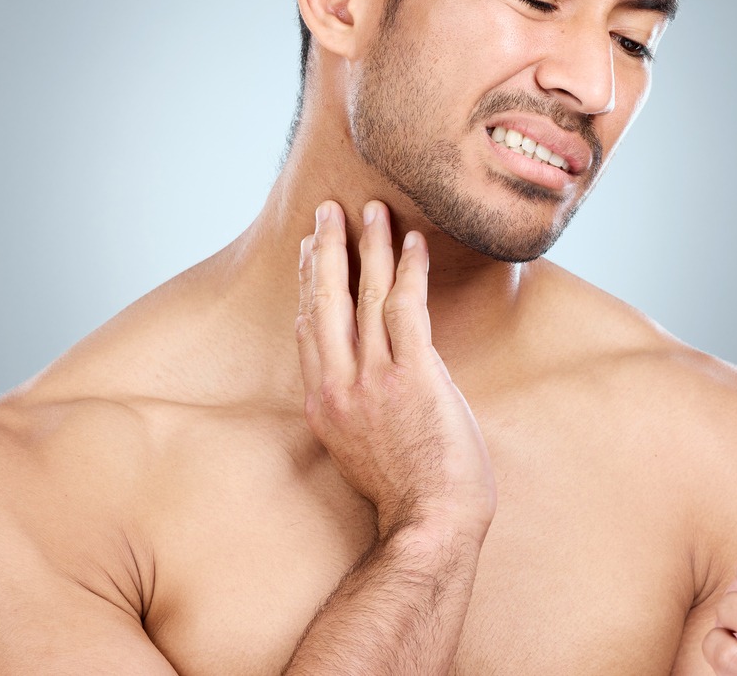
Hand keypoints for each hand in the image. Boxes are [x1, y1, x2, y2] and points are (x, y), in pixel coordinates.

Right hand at [295, 200, 496, 539]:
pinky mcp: (414, 376)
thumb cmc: (406, 494)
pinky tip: (414, 242)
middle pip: (325, 301)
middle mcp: (340, 385)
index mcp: (324, 404)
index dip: (307, 285)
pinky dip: (410, 270)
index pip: (309, 329)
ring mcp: (374, 379)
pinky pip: (407, 308)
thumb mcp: (360, 450)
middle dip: (325, 250)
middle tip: (326, 211)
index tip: (308, 253)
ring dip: (368, 246)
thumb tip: (369, 378)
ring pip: (365, 295)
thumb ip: (357, 408)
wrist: (429, 526)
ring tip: (372, 210)